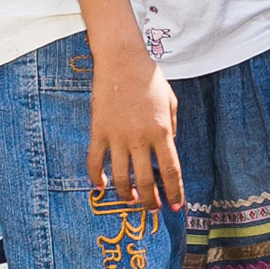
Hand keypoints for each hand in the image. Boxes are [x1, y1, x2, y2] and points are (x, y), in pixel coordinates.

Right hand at [88, 52, 182, 209]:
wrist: (122, 60)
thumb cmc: (149, 79)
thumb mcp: (170, 102)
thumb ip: (171, 127)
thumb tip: (169, 147)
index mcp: (161, 131)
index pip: (171, 171)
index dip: (174, 191)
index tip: (175, 205)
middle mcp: (140, 138)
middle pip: (146, 181)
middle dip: (150, 200)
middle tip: (152, 208)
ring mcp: (117, 136)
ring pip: (121, 177)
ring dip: (126, 194)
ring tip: (131, 201)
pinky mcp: (98, 131)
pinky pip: (95, 161)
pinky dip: (96, 177)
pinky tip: (100, 186)